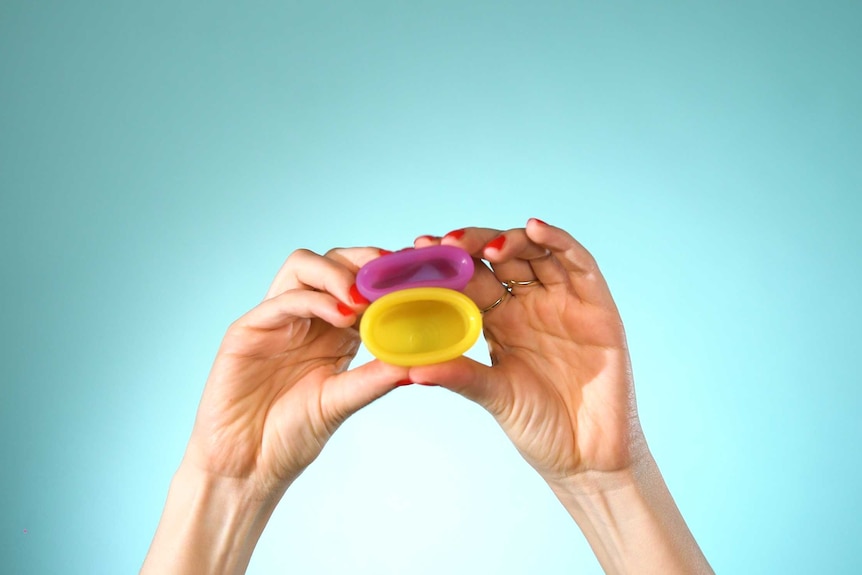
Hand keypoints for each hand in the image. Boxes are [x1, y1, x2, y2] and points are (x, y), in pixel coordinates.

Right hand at [184, 246, 408, 495]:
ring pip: (302, 267)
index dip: (386, 273)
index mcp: (333, 330)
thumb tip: (419, 360)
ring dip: (336, 273)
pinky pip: (281, 300)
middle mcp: (306, 317)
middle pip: (333, 261)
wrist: (246, 467)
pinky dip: (313, 300)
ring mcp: (276, 319)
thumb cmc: (291, 436)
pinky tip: (340, 316)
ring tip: (361, 299)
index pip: (360, 281)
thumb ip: (375, 377)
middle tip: (390, 275)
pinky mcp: (248, 329)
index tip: (417, 276)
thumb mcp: (342, 402)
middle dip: (364, 260)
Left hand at [410, 220, 644, 486]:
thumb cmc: (539, 427)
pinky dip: (558, 241)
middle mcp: (530, 305)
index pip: (470, 279)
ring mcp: (563, 302)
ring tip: (484, 246)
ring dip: (510, 240)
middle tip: (445, 245)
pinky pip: (578, 264)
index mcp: (500, 322)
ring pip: (536, 253)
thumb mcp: (493, 395)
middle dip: (471, 246)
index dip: (446, 264)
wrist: (588, 457)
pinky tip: (534, 229)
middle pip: (500, 258)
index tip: (416, 252)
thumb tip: (407, 367)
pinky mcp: (596, 306)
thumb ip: (458, 375)